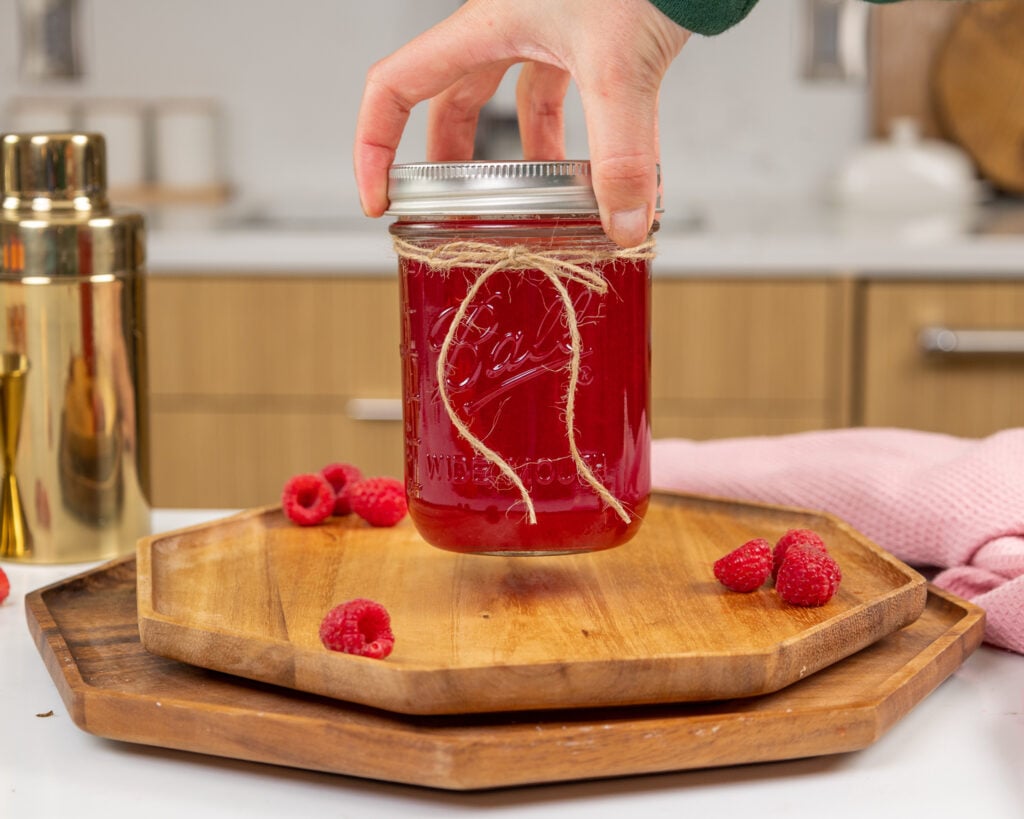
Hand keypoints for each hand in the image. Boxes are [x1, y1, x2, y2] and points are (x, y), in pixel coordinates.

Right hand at [353, 0, 689, 246]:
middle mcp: (508, 27)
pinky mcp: (591, 37)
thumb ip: (621, 152)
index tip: (382, 199)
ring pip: (513, 102)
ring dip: (525, 156)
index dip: (374, 146)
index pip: (394, 86)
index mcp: (484, 26)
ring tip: (545, 203)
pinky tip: (605, 171)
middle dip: (452, 164)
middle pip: (451, 104)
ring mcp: (548, 30)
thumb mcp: (619, 66)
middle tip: (457, 212)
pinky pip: (567, 96)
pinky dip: (579, 137)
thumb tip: (622, 224)